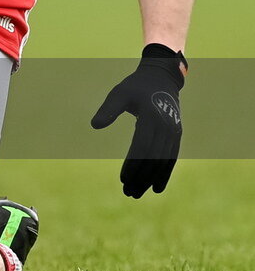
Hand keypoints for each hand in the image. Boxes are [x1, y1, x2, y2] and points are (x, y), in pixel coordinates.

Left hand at [91, 43, 186, 197]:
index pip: (141, 147)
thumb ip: (108, 109)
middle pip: (153, 159)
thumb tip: (94, 125)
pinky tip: (157, 188)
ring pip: (162, 162)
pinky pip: (171, 158)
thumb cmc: (136, 85)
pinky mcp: (177, 135)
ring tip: (137, 193)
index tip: (123, 179)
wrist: (161, 77)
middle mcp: (165, 126)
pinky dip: (165, 173)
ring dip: (151, 180)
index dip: (133, 165)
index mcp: (151, 117)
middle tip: (128, 193)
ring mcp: (173, 132)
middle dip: (140, 177)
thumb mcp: (119, 93)